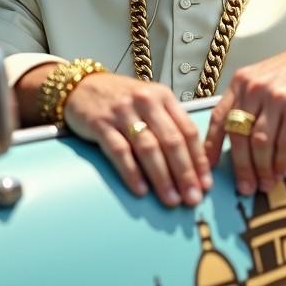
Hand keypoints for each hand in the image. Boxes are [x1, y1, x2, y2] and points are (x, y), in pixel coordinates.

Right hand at [64, 72, 212, 206]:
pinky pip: (119, 151)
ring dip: (162, 177)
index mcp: (163, 96)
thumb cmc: (121, 99)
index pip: (187, 130)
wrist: (80, 86)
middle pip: (171, 141)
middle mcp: (145, 101)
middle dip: (185, 173)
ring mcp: (122, 112)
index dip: (199, 160)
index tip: (205, 184)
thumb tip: (192, 164)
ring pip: (148, 148)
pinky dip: (132, 172)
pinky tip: (141, 190)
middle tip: (192, 198)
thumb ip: (169, 124)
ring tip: (171, 199)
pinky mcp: (100, 123)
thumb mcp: (149, 102)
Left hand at [205, 41, 285, 195]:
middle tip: (244, 187)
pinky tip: (280, 173)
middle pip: (238, 135)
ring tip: (264, 185)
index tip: (209, 167)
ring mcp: (275, 98)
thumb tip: (237, 144)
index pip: (219, 117)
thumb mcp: (261, 79)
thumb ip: (246, 103)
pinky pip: (285, 143)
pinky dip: (281, 163)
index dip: (211, 145)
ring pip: (260, 143)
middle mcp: (253, 88)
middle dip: (240, 166)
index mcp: (240, 82)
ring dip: (261, 169)